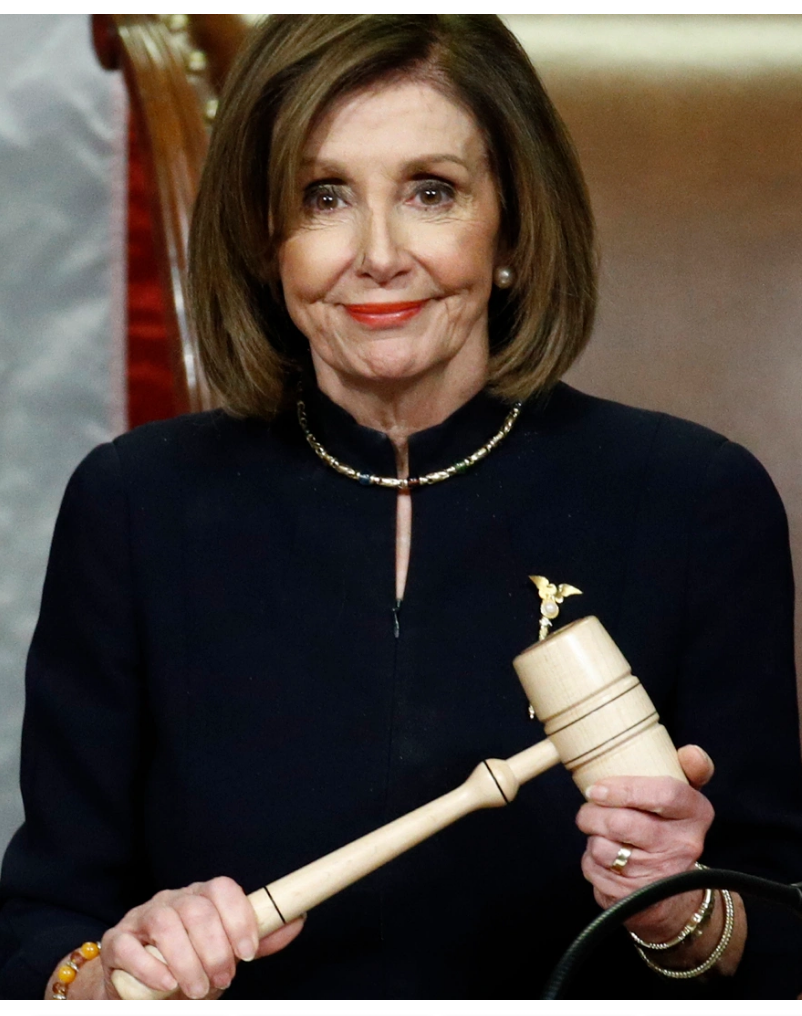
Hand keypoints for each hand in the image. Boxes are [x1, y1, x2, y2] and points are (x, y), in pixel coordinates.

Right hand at [96, 876, 303, 998]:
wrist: (139, 985)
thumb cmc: (189, 964)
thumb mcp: (227, 952)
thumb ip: (259, 940)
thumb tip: (299, 919)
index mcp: (202, 897)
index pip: (222, 888)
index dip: (238, 918)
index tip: (247, 953)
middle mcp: (173, 899)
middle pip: (197, 910)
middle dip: (215, 949)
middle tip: (223, 980)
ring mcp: (143, 917)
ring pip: (166, 924)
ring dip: (187, 960)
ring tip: (198, 988)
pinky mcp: (117, 940)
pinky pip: (131, 946)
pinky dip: (151, 967)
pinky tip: (167, 983)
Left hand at [575, 744, 714, 940]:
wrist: (672, 893)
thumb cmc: (669, 829)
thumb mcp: (684, 797)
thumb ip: (690, 768)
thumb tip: (689, 752)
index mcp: (697, 814)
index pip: (664, 794)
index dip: (624, 788)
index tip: (596, 788)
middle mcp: (683, 847)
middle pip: (624, 823)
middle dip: (593, 814)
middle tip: (588, 809)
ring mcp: (659, 876)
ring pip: (603, 848)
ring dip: (591, 836)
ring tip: (598, 831)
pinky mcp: (634, 898)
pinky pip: (594, 870)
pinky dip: (589, 860)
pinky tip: (602, 856)